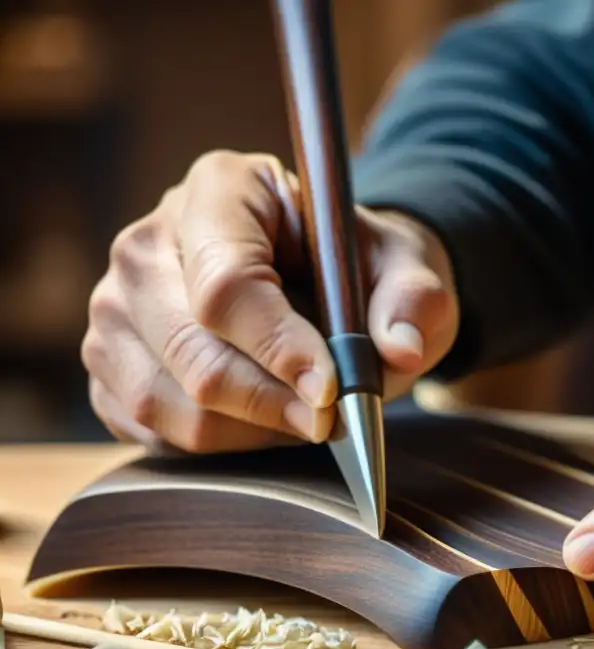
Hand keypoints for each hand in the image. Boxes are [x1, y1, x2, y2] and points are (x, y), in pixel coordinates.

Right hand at [83, 150, 457, 452]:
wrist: (322, 283)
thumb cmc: (357, 271)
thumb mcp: (405, 269)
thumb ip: (414, 299)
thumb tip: (402, 348)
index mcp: (221, 189)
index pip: (228, 284)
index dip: (279, 347)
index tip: (331, 389)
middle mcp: (148, 242)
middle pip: (189, 349)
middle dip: (269, 402)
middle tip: (330, 420)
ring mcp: (116, 304)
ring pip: (163, 401)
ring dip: (245, 429)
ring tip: (301, 416)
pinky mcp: (109, 360)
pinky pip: (147, 427)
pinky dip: (213, 443)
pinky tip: (260, 421)